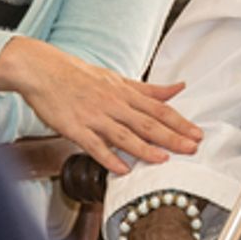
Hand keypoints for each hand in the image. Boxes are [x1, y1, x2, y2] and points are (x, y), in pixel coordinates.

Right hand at [0, 37, 201, 174]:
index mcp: (124, 92)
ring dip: (145, 148)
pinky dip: (109, 157)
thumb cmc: (79, 76)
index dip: (179, 122)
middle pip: (147, 122)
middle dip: (171, 136)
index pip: (158, 108)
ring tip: (163, 160)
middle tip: (192, 148)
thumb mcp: (117, 79)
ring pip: (123, 134)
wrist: (42, 70)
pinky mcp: (74, 127)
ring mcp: (94, 116)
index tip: (197, 134)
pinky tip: (122, 169)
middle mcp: (113, 103)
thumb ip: (148, 89)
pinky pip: (94, 145)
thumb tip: (178, 88)